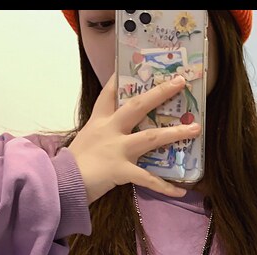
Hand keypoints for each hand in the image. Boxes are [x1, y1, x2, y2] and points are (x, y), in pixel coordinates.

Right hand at [68, 74, 199, 203]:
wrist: (60, 182)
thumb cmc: (75, 164)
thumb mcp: (87, 140)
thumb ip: (103, 133)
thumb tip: (120, 135)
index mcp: (99, 121)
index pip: (109, 93)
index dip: (121, 78)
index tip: (135, 63)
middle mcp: (109, 130)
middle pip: (137, 106)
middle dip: (159, 93)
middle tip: (179, 82)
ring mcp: (116, 149)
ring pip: (151, 137)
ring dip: (175, 133)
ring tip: (196, 129)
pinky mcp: (121, 170)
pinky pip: (149, 179)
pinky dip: (166, 187)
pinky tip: (182, 190)